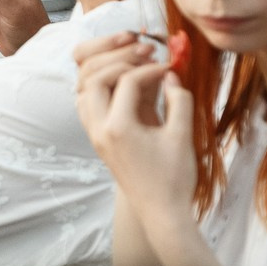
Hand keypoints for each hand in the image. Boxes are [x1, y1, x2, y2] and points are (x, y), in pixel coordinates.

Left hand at [73, 32, 197, 219]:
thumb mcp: (183, 136)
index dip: (150, 68)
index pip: (126, 80)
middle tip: (144, 54)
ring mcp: (93, 134)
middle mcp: (98, 128)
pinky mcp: (96, 138)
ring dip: (105, 70)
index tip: (170, 67)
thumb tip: (169, 74)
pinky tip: (123, 84)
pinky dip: (100, 87)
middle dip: (119, 59)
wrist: (161, 211)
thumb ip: (178, 100)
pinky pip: (87, 103)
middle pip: (93, 77)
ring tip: (131, 63)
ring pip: (84, 89)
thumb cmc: (175, 177)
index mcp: (118, 127)